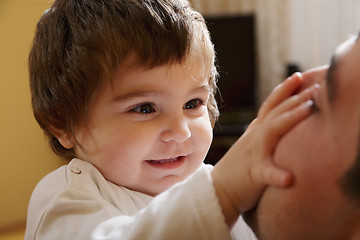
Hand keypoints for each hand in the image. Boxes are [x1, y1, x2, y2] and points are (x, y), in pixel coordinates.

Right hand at [211, 73, 319, 226]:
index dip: (284, 90)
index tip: (299, 76)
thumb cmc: (239, 169)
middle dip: (295, 97)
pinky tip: (289, 179)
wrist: (218, 190)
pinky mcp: (253, 175)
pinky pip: (265, 173)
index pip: (270, 106)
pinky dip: (277, 175)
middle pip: (275, 113)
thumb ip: (263, 132)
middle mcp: (255, 138)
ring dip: (290, 118)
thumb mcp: (253, 145)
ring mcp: (254, 154)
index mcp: (257, 132)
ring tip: (309, 109)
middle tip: (315, 86)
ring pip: (271, 132)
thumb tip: (274, 121)